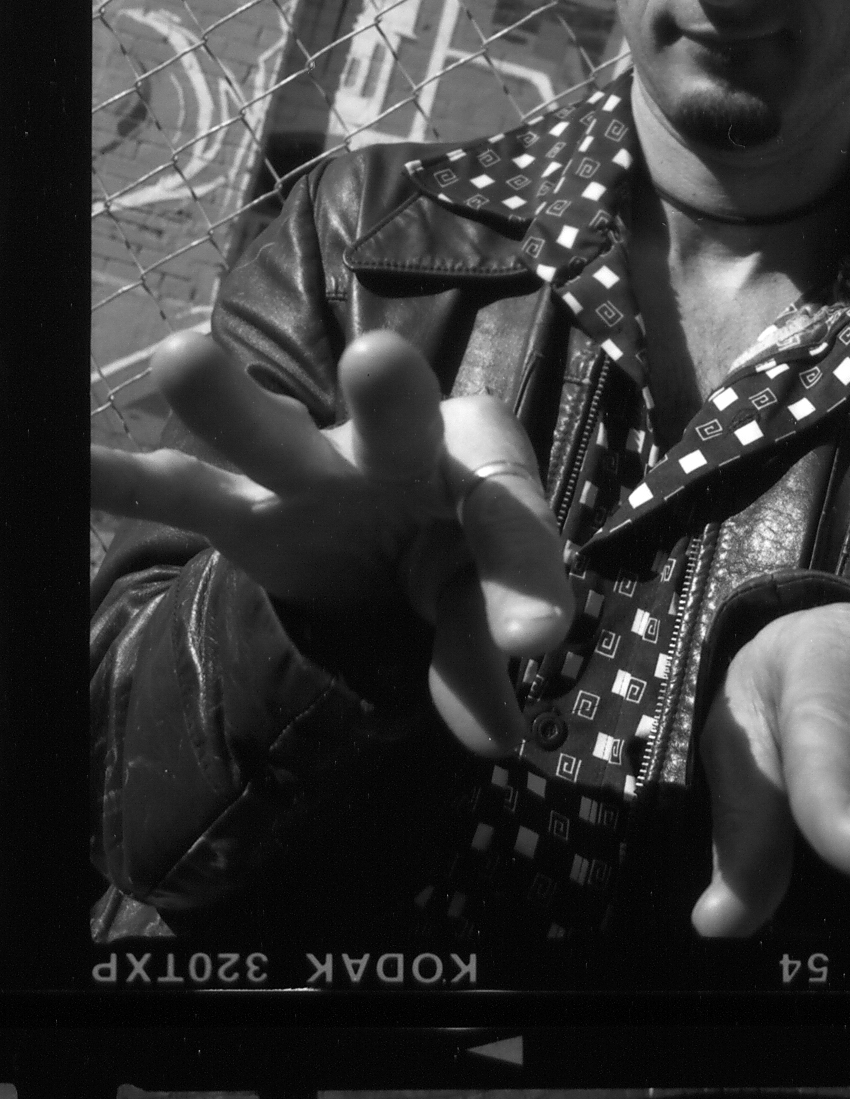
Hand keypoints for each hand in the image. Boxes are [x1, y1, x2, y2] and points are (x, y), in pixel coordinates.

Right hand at [91, 330, 574, 758]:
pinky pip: (181, 490)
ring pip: (269, 435)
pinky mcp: (245, 509)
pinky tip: (69, 459)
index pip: (504, 506)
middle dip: (388, 396)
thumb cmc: (448, 551)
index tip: (531, 640)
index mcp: (472, 466)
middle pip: (396, 417)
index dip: (522, 569)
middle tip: (378, 363)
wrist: (383, 531)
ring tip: (178, 359)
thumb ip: (480, 656)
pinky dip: (125, 478)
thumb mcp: (474, 601)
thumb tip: (496, 739)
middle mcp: (389, 450)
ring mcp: (309, 473)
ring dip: (229, 405)